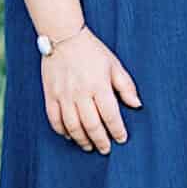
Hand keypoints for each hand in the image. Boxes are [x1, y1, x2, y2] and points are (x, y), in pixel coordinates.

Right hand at [43, 30, 140, 150]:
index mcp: (99, 85)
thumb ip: (126, 86)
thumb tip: (137, 105)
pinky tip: (70, 136)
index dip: (117, 130)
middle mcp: (80, 93)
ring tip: (89, 147)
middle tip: (106, 149)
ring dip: (82, 139)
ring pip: (72, 126)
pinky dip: (62, 131)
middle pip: (91, 124)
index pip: (110, 114)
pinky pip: (54, 119)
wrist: (63, 38)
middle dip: (100, 140)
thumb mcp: (114, 65)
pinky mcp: (49, 95)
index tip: (122, 139)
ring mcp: (63, 95)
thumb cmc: (92, 52)